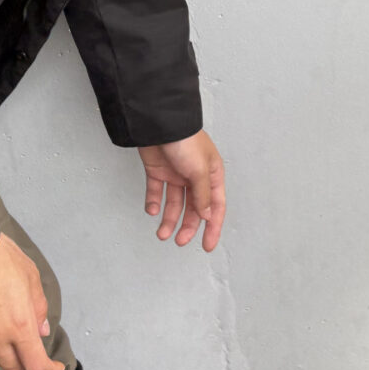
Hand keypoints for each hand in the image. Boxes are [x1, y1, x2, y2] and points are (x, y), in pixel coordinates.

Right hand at [0, 233, 60, 369]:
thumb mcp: (30, 277)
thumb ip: (38, 308)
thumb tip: (40, 330)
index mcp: (19, 326)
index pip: (35, 365)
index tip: (54, 366)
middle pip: (12, 367)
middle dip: (24, 361)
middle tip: (27, 347)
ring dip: (0, 355)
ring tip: (3, 336)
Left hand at [138, 131, 225, 249]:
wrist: (159, 124)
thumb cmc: (185, 141)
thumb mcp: (199, 170)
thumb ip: (202, 196)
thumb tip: (206, 216)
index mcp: (212, 175)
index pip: (215, 207)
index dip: (213, 227)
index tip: (207, 245)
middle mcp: (195, 176)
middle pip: (194, 208)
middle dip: (188, 226)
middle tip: (179, 240)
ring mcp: (176, 174)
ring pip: (174, 204)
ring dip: (169, 220)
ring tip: (162, 234)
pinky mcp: (158, 171)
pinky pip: (157, 192)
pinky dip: (154, 203)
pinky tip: (152, 210)